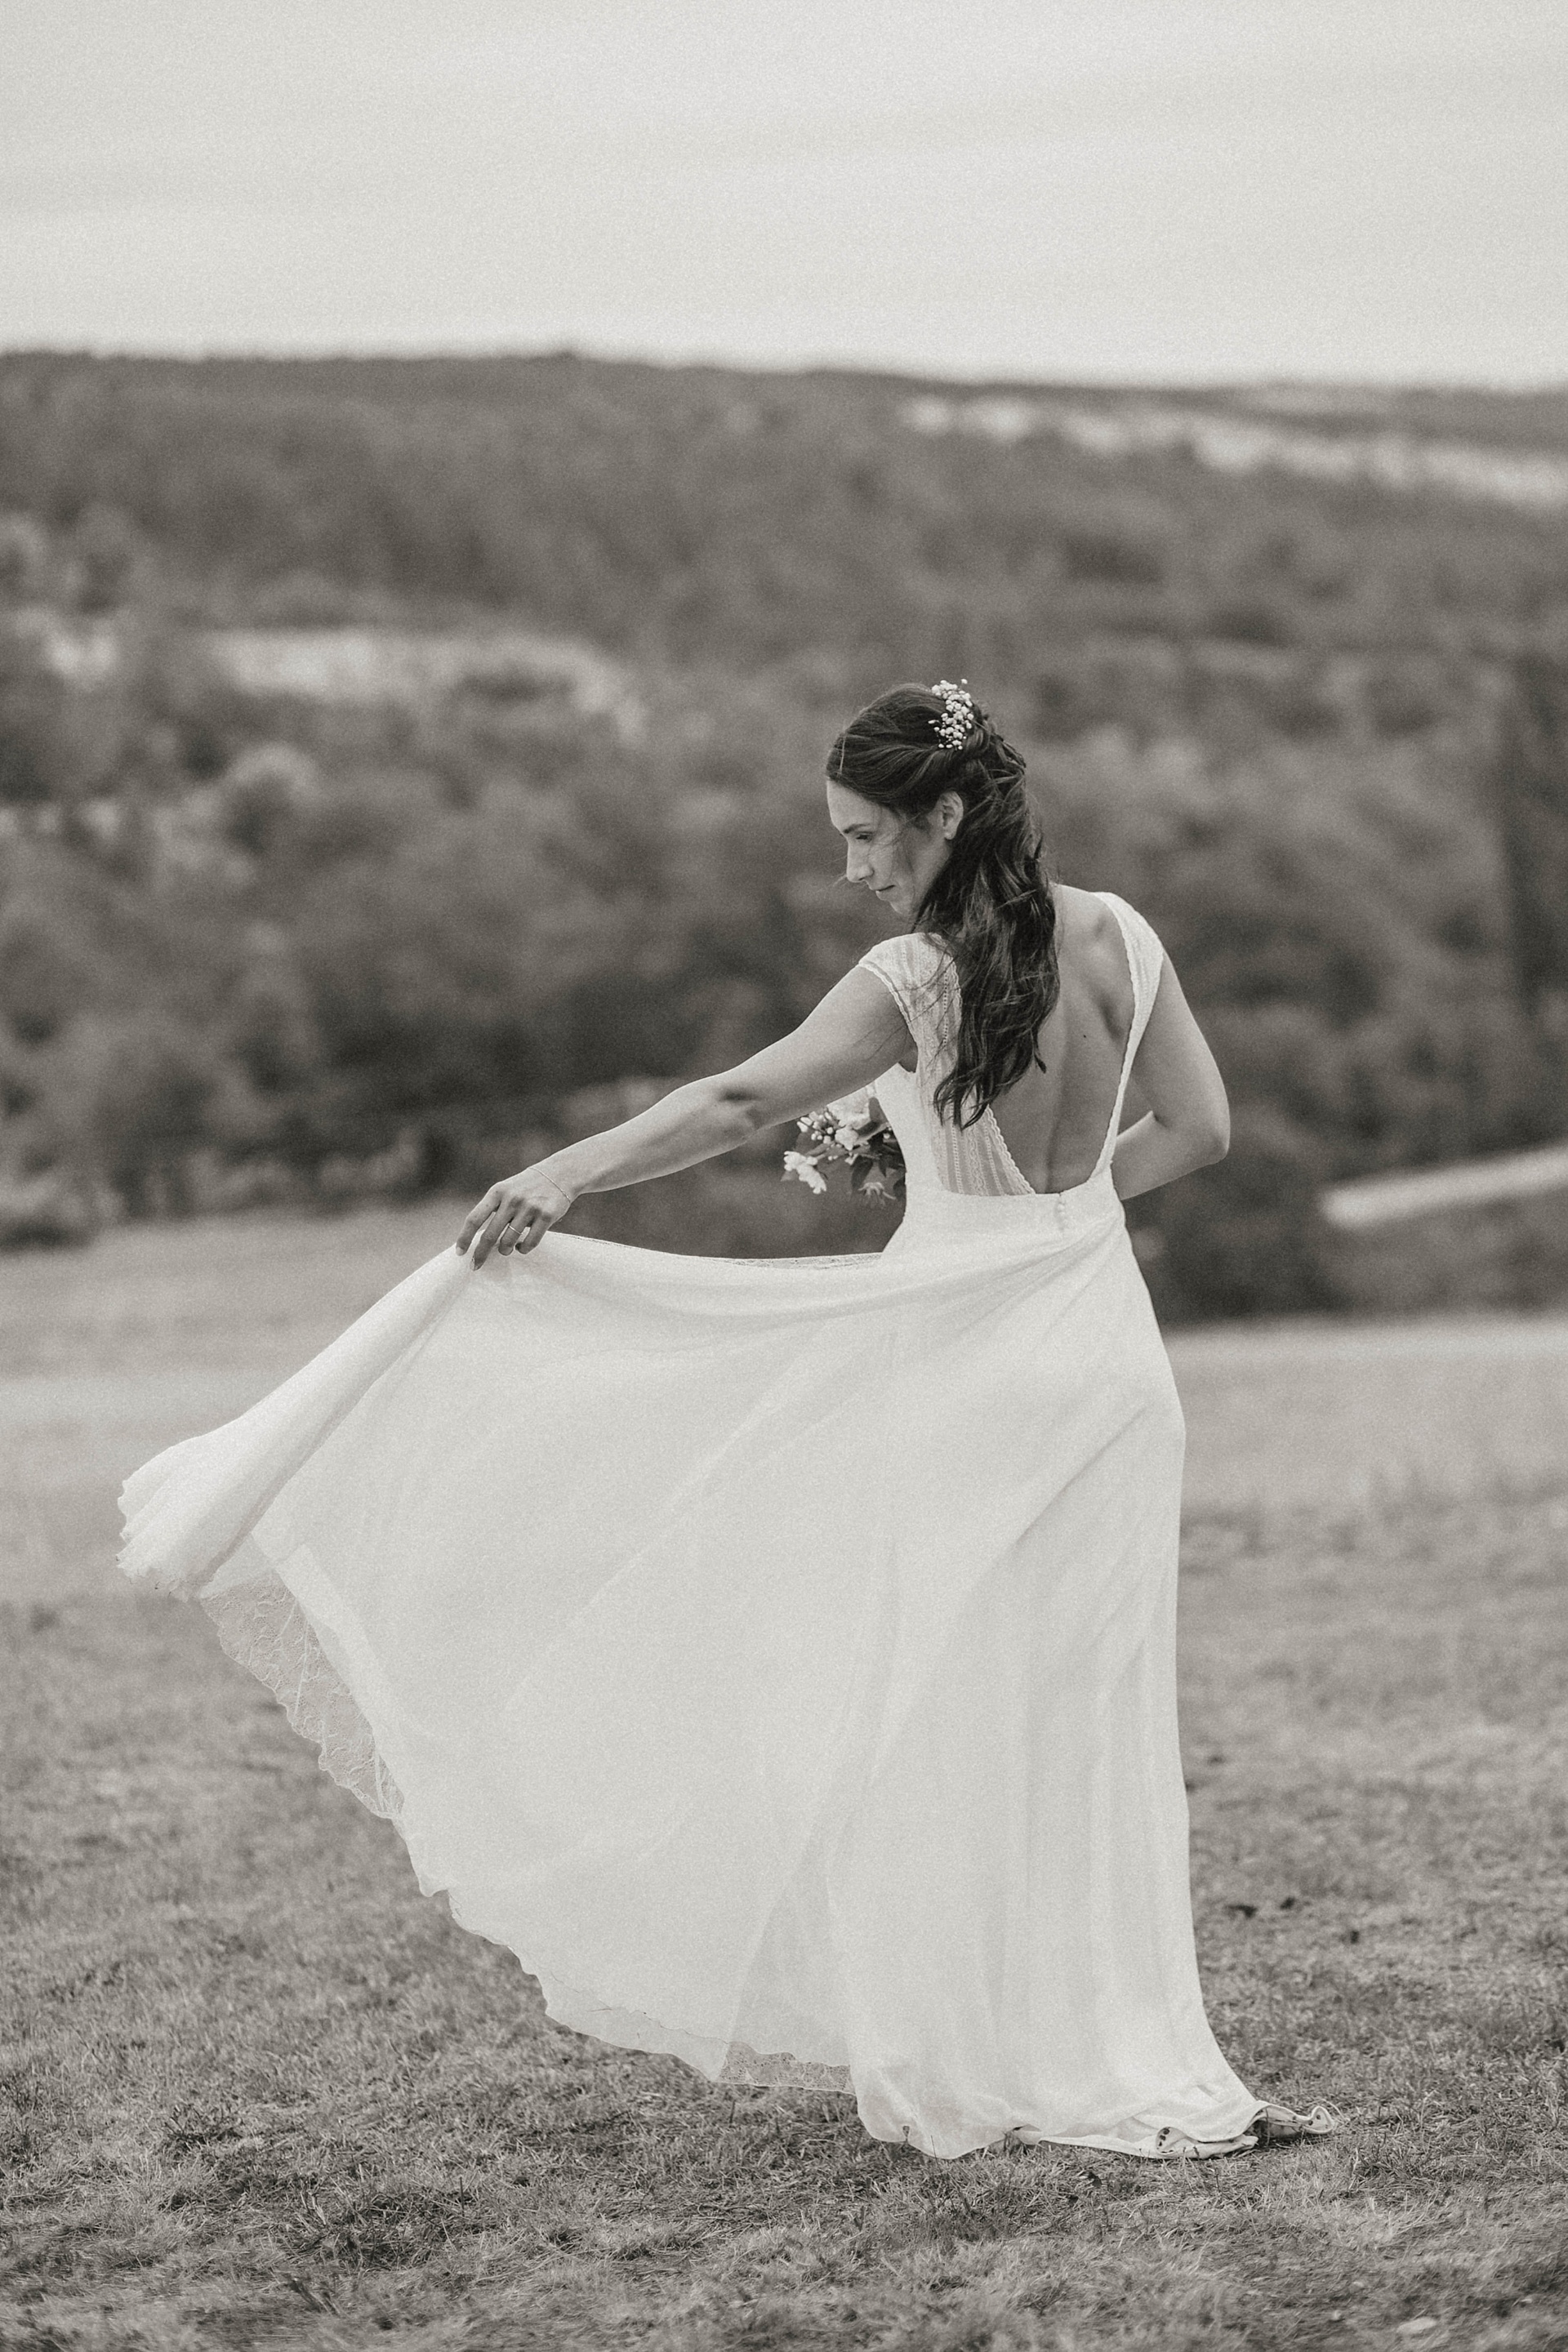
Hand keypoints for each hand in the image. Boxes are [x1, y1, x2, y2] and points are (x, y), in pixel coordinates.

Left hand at [457, 1168, 575, 1265]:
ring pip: (509, 1242)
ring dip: (505, 1250)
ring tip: (506, 1249)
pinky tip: (522, 1246)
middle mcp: (512, 1199)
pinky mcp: (546, 1215)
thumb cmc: (527, 1187)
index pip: (475, 1218)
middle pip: (489, 1235)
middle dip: (480, 1254)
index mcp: (497, 1192)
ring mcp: (529, 1207)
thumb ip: (494, 1209)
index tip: (459, 1252)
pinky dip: (523, 1249)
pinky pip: (529, 1243)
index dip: (464, 1237)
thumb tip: (479, 1240)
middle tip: (476, 1265)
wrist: (561, 1173)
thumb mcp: (506, 1190)